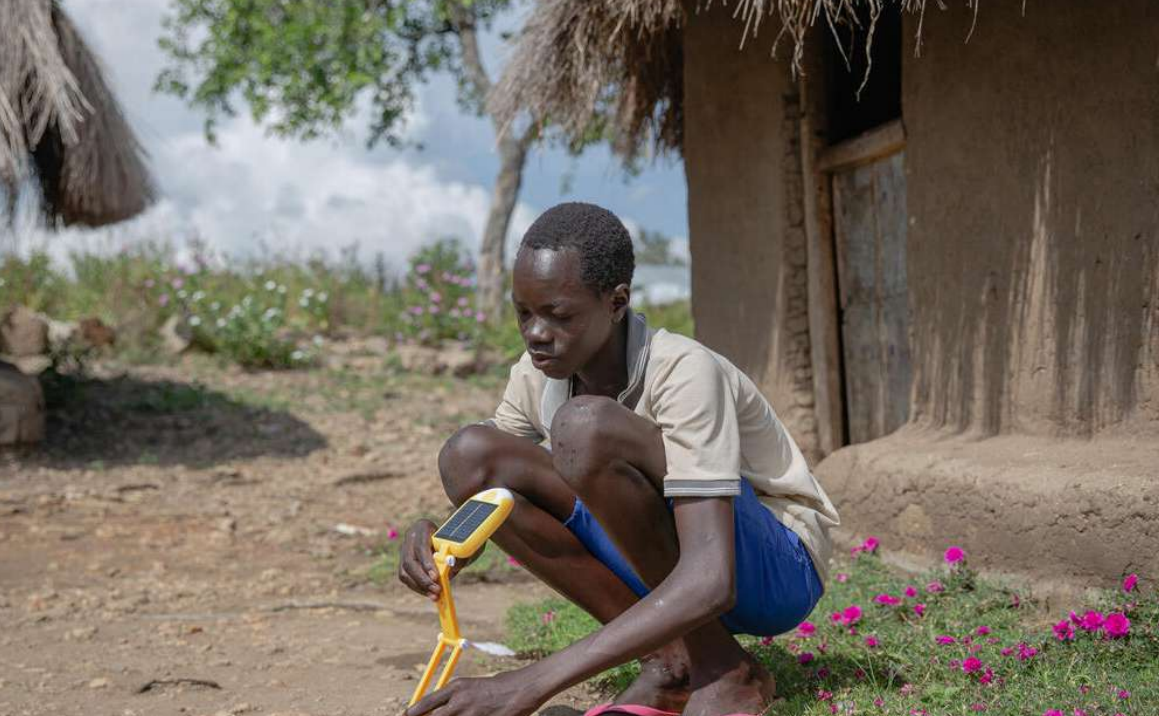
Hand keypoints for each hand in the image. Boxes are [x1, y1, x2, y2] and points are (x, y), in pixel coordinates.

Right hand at [397, 518, 481, 600]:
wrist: (447, 536)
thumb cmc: (455, 540)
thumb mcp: (460, 544)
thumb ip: (458, 554)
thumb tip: (451, 566)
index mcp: (422, 527)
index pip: (421, 546)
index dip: (427, 563)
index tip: (436, 577)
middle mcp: (410, 537)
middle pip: (409, 561)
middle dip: (422, 579)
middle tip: (437, 590)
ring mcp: (404, 550)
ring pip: (404, 572)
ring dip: (419, 587)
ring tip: (434, 596)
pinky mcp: (403, 562)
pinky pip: (406, 578)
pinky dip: (418, 588)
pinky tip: (429, 593)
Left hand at [404, 671, 542, 715]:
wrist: (521, 689)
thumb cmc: (497, 687)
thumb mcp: (471, 687)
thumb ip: (454, 698)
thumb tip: (436, 710)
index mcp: (455, 687)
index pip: (424, 704)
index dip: (412, 714)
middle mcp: (458, 701)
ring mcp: (469, 714)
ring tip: (459, 714)